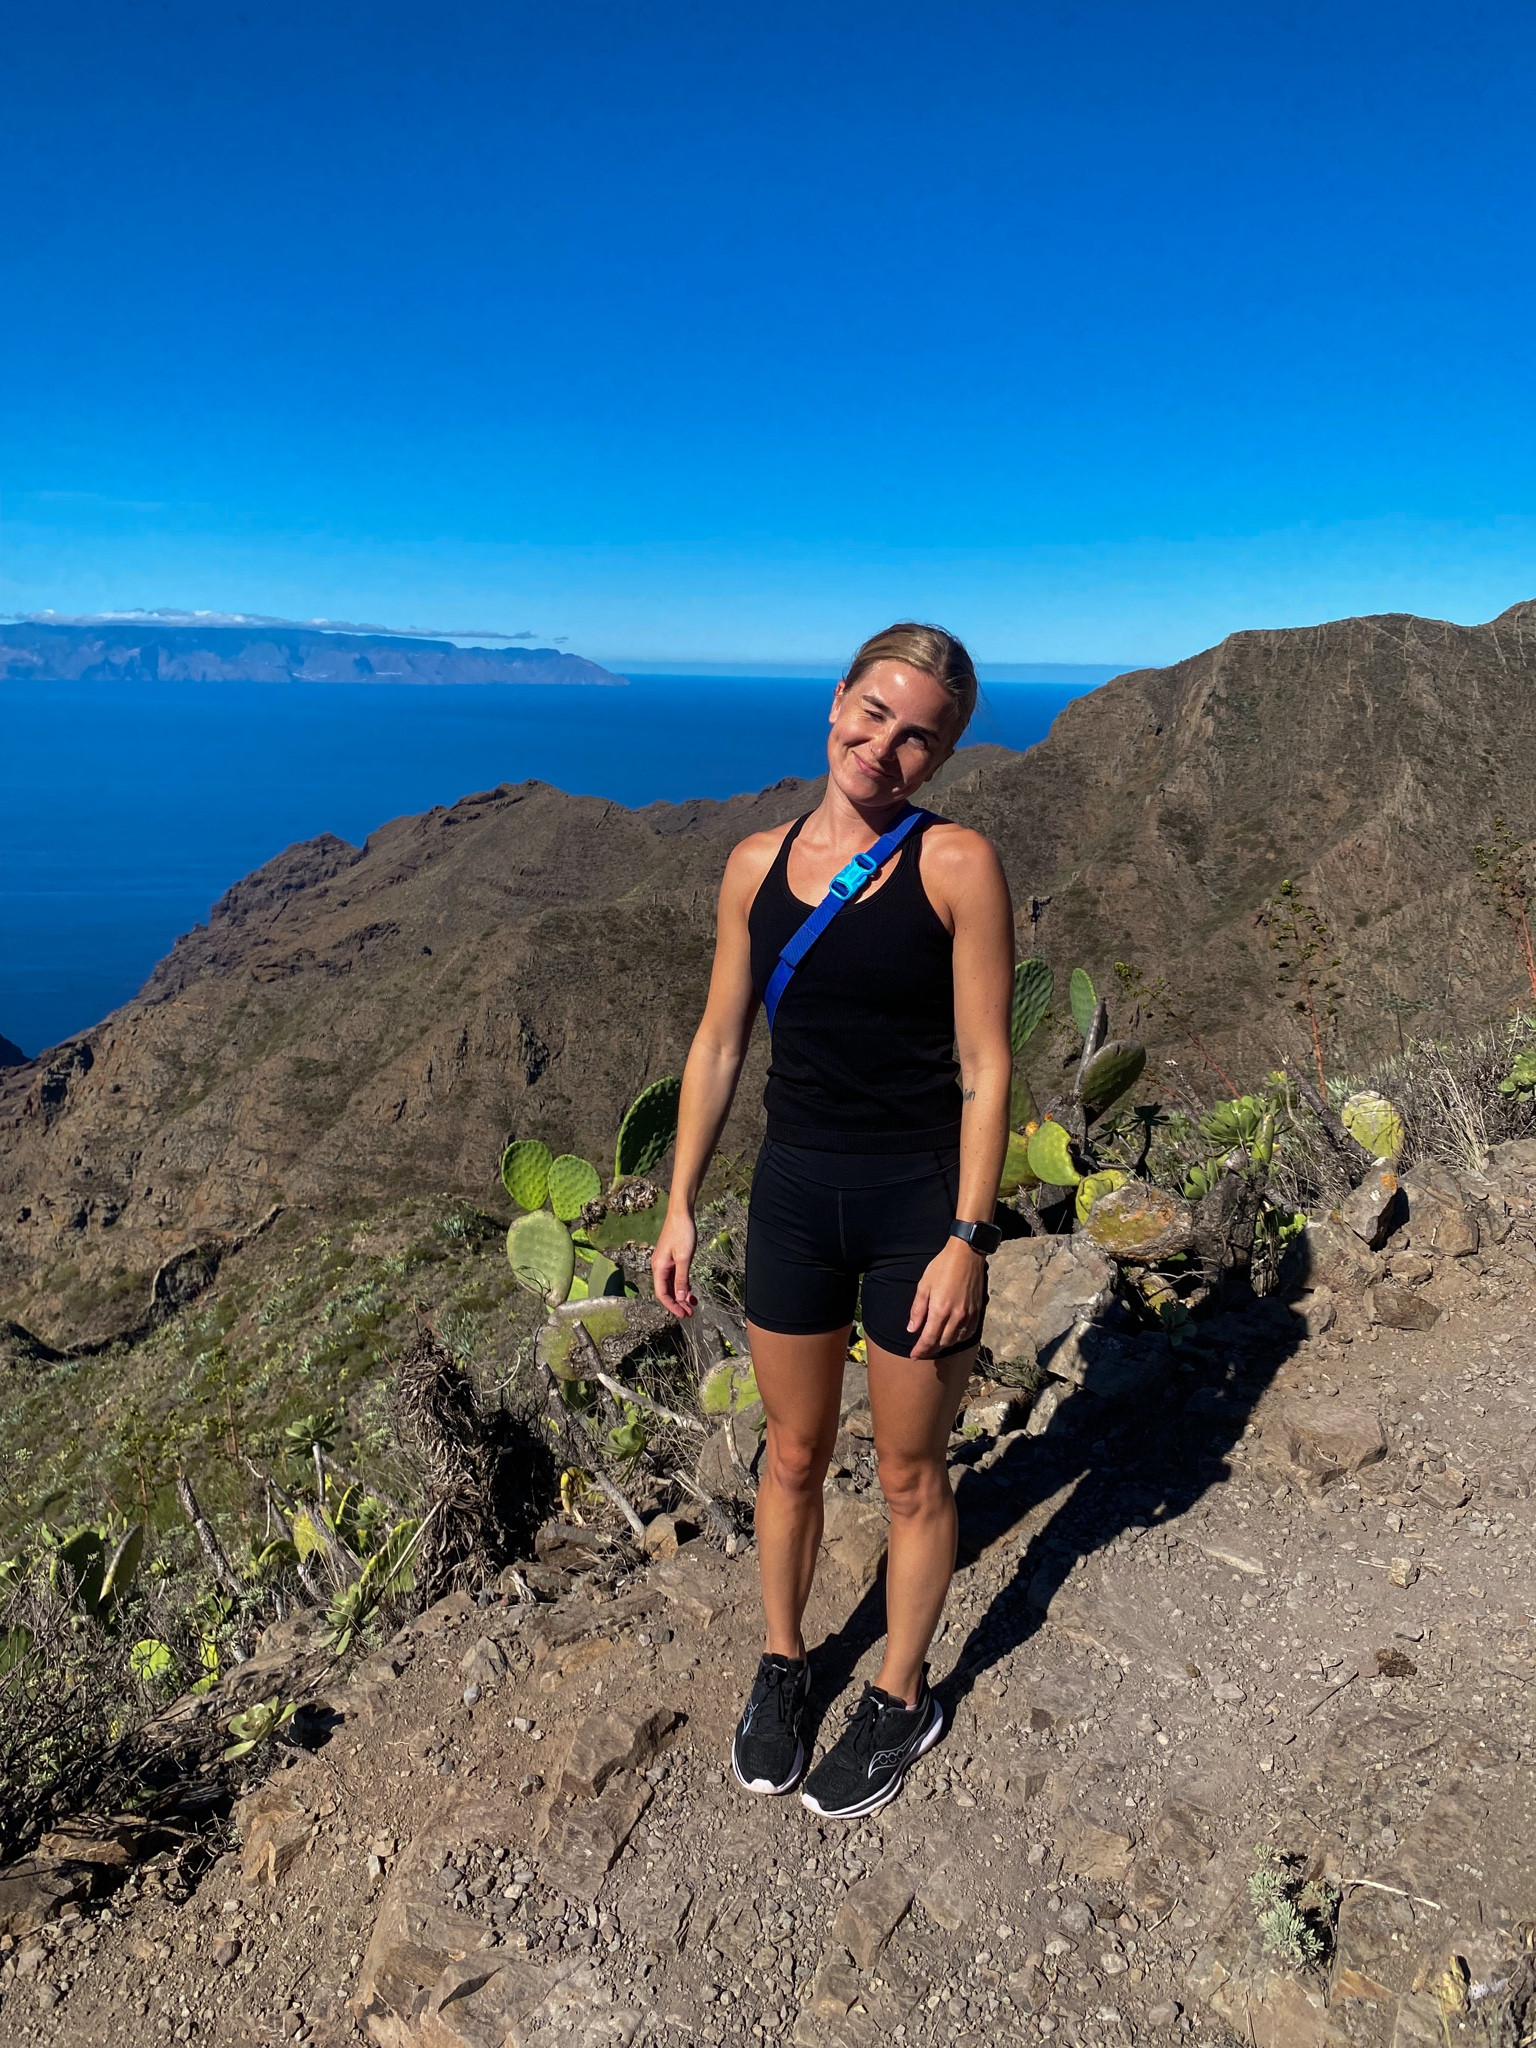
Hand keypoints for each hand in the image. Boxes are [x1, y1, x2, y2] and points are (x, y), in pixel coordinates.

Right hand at [652, 1207, 698, 1317]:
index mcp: (659, 1268)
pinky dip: (682, 1285)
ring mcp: (664, 1262)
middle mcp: (659, 1267)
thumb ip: (682, 1279)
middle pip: (667, 1291)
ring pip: (672, 1284)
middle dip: (678, 1303)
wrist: (681, 1213)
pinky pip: (675, 1276)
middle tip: (690, 1313)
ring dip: (681, 1295)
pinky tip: (690, 1290)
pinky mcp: (670, 1258)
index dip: (672, 1306)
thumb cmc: (682, 1233)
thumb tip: (680, 1298)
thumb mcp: (684, 1258)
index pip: (662, 1294)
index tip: (683, 1314)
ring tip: (693, 1304)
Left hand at [906, 1237, 984, 1358]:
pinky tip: (952, 1336)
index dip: (920, 1350)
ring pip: (956, 1340)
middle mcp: (956, 1316)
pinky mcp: (978, 1311)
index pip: (928, 1339)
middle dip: (931, 1349)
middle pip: (942, 1342)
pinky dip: (959, 1338)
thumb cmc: (942, 1267)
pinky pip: (968, 1333)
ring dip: (944, 1344)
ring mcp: (969, 1315)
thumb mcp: (923, 1286)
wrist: (966, 1255)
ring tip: (935, 1344)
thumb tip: (911, 1329)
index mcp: (940, 1310)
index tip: (914, 1356)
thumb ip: (917, 1310)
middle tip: (922, 1351)